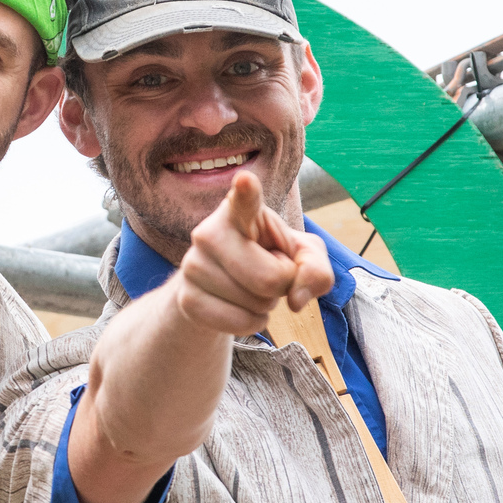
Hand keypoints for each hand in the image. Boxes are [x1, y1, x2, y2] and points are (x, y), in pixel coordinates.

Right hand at [164, 170, 336, 336]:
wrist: (220, 286)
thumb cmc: (268, 259)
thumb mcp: (302, 256)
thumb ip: (316, 268)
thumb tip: (296, 300)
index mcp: (240, 211)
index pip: (244, 202)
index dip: (246, 192)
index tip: (245, 180)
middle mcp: (209, 232)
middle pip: (269, 279)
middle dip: (282, 284)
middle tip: (268, 271)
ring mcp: (193, 266)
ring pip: (255, 303)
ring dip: (265, 303)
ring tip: (249, 285)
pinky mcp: (187, 299)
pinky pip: (240, 323)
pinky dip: (253, 322)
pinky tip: (241, 307)